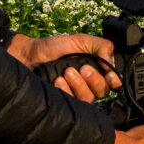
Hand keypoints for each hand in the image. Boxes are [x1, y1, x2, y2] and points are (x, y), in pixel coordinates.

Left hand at [7, 33, 121, 102]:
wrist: (29, 56)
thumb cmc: (52, 47)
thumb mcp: (79, 40)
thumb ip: (99, 46)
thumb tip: (112, 63)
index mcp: (95, 68)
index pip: (112, 81)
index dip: (114, 81)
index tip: (109, 76)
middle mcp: (87, 83)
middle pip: (103, 91)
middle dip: (94, 80)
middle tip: (82, 69)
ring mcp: (75, 93)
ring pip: (88, 98)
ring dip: (79, 85)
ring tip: (66, 72)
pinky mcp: (64, 102)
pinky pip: (73, 103)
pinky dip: (67, 91)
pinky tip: (58, 81)